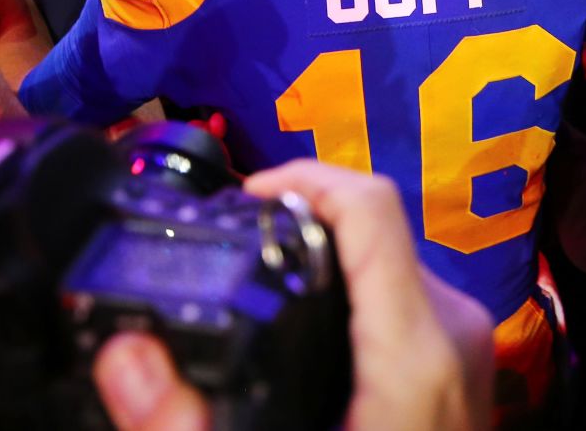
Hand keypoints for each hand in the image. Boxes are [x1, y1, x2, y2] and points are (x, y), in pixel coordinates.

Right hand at [94, 162, 493, 430]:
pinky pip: (400, 299)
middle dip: (298, 223)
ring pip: (389, 261)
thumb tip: (124, 357)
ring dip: (323, 258)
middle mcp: (451, 336)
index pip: (371, 206)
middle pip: (375, 228)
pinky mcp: (455, 369)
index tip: (242, 197)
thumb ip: (182, 425)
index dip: (301, 179)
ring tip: (255, 281)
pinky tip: (302, 327)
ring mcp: (461, 352)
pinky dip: (348, 292)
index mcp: (413, 353)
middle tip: (228, 248)